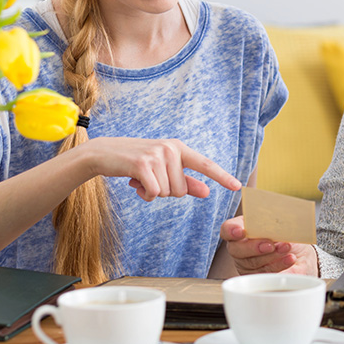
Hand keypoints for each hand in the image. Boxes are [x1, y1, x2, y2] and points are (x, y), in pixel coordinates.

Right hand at [81, 137, 240, 200]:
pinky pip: (155, 194)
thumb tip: (207, 192)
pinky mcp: (143, 165)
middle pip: (182, 190)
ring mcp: (157, 155)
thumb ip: (186, 181)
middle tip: (150, 179)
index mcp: (179, 148)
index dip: (222, 176)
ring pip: (168, 193)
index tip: (238, 186)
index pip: (205, 164)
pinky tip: (135, 183)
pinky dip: (145, 194)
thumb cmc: (137, 163)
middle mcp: (171, 149)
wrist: (105, 153)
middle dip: (167, 192)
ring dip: (154, 193)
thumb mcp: (163, 169)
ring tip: (141, 179)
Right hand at [220, 216, 318, 275]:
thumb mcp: (282, 224)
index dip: (231, 230)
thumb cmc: (287, 235)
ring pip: (252, 264)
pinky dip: (280, 265)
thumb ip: (273, 223)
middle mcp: (240, 249)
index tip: (241, 231)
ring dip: (271, 255)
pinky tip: (290, 259)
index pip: (228, 229)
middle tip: (270, 244)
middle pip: (237, 250)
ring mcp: (247, 266)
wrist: (300, 252)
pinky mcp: (258, 279)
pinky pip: (266, 275)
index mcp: (241, 230)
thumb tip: (278, 223)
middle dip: (254, 247)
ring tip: (286, 248)